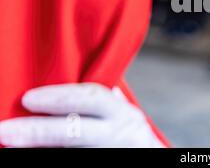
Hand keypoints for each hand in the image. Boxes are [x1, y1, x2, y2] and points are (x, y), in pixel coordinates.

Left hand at [0, 83, 163, 147]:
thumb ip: (111, 105)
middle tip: (5, 129)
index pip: (92, 98)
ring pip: (73, 150)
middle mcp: (121, 133)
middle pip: (76, 130)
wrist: (156, 162)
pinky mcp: (106, 164)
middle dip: (40, 130)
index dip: (59, 97)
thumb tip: (103, 87)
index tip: (28, 98)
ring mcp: (114, 152)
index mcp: (124, 114)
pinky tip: (30, 153)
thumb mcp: (128, 117)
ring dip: (39, 147)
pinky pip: (76, 160)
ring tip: (10, 143)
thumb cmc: (134, 139)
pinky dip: (53, 156)